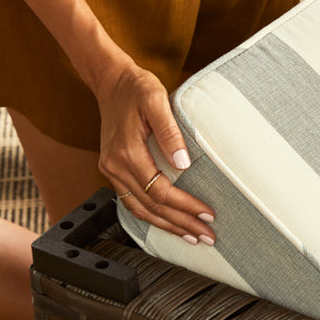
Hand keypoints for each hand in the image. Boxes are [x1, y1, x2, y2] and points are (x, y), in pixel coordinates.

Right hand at [95, 56, 215, 245]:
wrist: (112, 82)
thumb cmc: (137, 88)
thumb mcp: (156, 99)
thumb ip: (170, 131)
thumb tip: (183, 163)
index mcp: (127, 152)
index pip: (160, 191)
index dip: (184, 206)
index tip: (207, 214)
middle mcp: (115, 166)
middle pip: (151, 206)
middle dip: (180, 223)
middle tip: (207, 236)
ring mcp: (111, 170)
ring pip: (139, 209)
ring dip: (167, 225)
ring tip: (191, 237)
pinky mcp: (114, 170)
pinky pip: (132, 201)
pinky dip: (151, 216)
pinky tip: (168, 224)